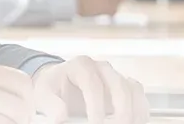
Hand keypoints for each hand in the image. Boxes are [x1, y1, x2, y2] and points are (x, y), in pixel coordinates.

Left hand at [32, 56, 147, 123]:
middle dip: (121, 111)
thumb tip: (61, 118)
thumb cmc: (52, 88)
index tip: (95, 123)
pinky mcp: (124, 88)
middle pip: (119, 86)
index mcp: (81, 65)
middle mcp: (102, 68)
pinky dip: (140, 111)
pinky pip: (138, 96)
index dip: (96, 106)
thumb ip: (51, 105)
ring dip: (135, 111)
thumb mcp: (43, 94)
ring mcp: (115, 76)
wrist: (59, 85)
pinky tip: (135, 122)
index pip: (93, 84)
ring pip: (133, 90)